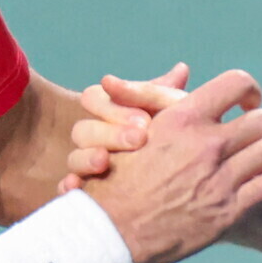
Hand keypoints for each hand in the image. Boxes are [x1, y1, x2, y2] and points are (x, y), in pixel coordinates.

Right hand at [60, 64, 190, 193]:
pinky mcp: (88, 194)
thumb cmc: (188, 143)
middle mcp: (98, 137)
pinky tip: (76, 187)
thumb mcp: (182, 117)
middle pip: (82, 129)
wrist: (193, 190)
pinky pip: (68, 190)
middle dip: (110, 133)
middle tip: (140, 140)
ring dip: (85, 157)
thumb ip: (174, 97)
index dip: (115, 108)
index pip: (94, 98)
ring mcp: (90, 166)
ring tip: (105, 162)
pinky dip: (68, 187)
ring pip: (73, 158)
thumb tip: (181, 68)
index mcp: (113, 111)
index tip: (145, 121)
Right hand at [85, 68, 261, 262]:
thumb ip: (162, 101)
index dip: (250, 89)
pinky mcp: (228, 209)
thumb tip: (183, 71)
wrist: (110, 230)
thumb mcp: (134, 130)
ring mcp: (220, 178)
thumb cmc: (115, 178)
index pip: (233, 84)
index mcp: (183, 119)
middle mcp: (207, 144)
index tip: (253, 100)